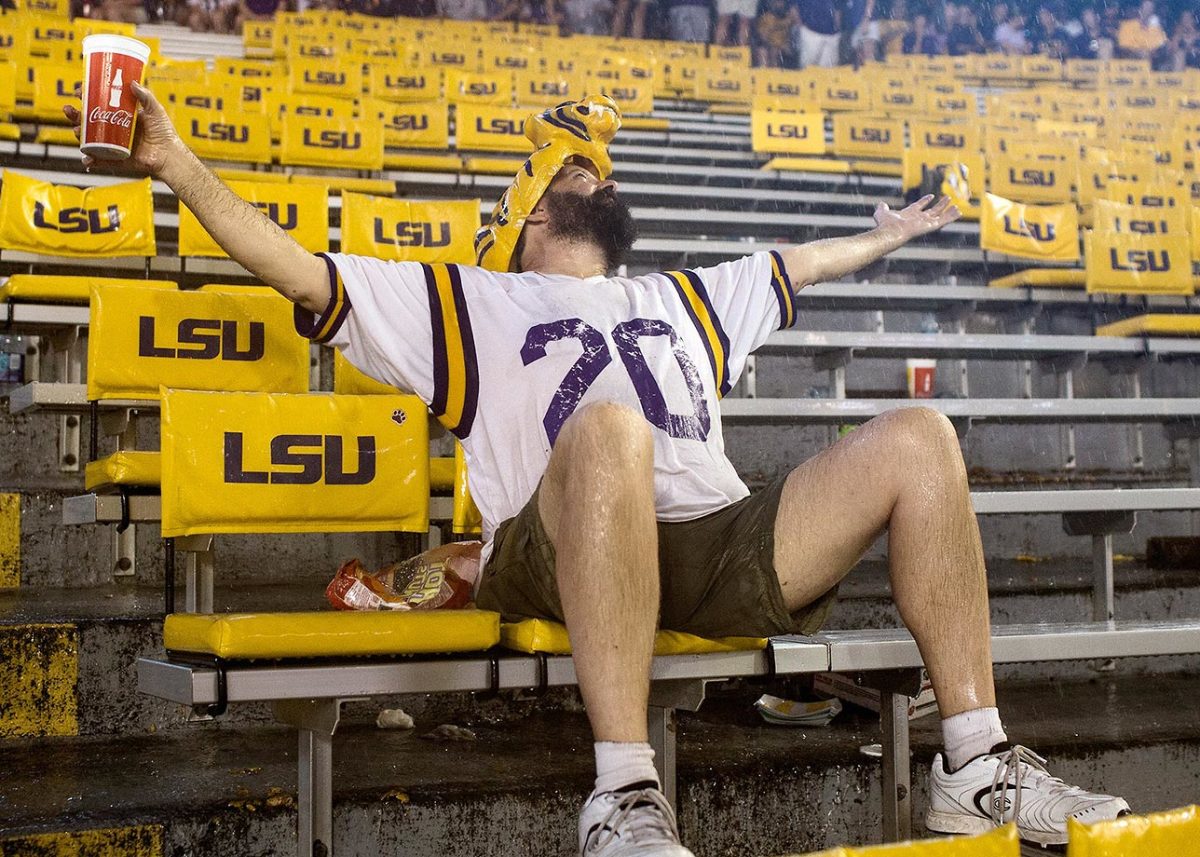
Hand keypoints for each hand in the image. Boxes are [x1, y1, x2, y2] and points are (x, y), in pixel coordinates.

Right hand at [63, 80, 184, 178]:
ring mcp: (113, 145)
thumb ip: (145, 96)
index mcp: (120, 116)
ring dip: (79, 135)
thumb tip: (132, 81)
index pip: (98, 105)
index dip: (86, 98)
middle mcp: (114, 130)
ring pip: (89, 139)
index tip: (79, 92)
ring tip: (78, 131)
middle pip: (88, 121)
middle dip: (75, 115)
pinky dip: (90, 160)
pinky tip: (86, 158)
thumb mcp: (155, 110)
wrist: (170, 155)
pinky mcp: (116, 159)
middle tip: (68, 110)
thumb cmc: (165, 133)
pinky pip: (99, 160)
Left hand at [873, 194, 960, 240]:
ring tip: (957, 206)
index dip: (924, 201)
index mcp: (909, 215)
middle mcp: (918, 219)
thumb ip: (882, 208)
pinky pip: (943, 220)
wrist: (890, 232)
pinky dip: (951, 216)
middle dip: (939, 205)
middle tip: (947, 198)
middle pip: (931, 211)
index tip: (931, 196)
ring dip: (948, 211)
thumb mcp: (882, 213)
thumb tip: (881, 204)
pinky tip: (959, 211)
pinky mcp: (930, 226)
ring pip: (939, 216)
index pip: (918, 207)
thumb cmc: (885, 224)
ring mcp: (925, 223)